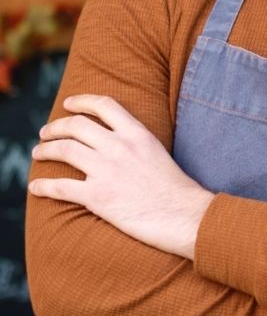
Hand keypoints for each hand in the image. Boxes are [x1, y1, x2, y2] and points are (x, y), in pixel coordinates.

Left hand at [28, 94, 213, 260]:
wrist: (181, 214)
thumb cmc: (174, 186)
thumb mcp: (157, 150)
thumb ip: (135, 141)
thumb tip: (115, 139)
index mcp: (137, 132)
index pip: (104, 105)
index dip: (81, 101)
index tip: (68, 103)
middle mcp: (120, 146)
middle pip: (77, 125)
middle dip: (56, 127)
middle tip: (46, 132)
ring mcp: (107, 170)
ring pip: (64, 150)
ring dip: (45, 150)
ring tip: (39, 152)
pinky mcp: (97, 197)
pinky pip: (60, 187)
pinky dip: (43, 186)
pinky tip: (35, 187)